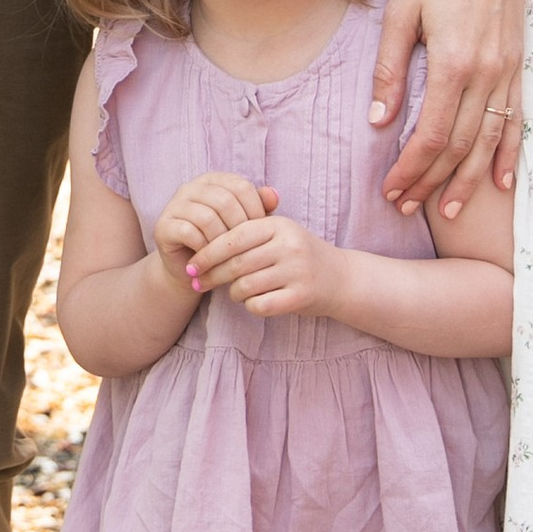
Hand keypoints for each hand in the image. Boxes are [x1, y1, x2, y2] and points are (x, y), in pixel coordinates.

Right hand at [151, 169, 276, 298]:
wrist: (193, 271)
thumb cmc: (222, 245)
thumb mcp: (244, 226)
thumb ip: (258, 207)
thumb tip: (274, 194)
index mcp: (213, 181)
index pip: (240, 186)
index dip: (255, 210)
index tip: (260, 233)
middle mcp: (191, 187)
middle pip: (224, 200)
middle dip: (239, 228)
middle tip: (244, 249)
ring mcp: (174, 205)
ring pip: (207, 217)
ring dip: (221, 241)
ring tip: (227, 256)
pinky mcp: (163, 226)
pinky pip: (188, 232)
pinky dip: (203, 248)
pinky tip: (210, 259)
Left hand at [182, 209, 332, 317]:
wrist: (341, 278)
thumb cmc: (299, 254)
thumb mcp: (279, 232)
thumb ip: (246, 231)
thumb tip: (199, 240)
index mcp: (279, 226)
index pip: (233, 237)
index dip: (207, 253)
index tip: (192, 265)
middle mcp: (289, 246)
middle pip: (236, 263)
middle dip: (212, 275)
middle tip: (199, 282)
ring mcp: (297, 271)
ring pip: (245, 286)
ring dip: (232, 292)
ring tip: (233, 292)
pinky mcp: (301, 296)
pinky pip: (260, 305)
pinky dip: (250, 305)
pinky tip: (253, 302)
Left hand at [371, 0, 525, 220]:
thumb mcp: (401, 11)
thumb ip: (390, 69)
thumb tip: (379, 122)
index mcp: (452, 62)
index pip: (431, 134)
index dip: (411, 168)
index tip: (391, 189)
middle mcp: (485, 75)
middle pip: (459, 146)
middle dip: (432, 182)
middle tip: (408, 207)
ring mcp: (507, 74)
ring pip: (489, 142)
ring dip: (468, 180)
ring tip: (448, 210)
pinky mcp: (518, 68)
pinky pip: (516, 121)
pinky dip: (510, 155)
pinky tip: (502, 183)